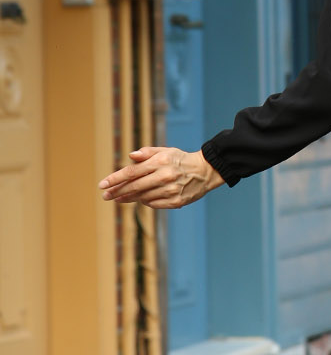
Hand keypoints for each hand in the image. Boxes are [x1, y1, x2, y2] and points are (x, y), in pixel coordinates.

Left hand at [98, 147, 223, 208]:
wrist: (204, 171)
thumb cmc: (180, 160)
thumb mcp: (165, 151)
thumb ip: (147, 152)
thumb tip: (131, 156)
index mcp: (160, 162)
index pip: (132, 172)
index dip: (115, 179)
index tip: (102, 185)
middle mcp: (164, 176)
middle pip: (134, 186)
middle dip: (117, 192)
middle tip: (106, 196)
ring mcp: (170, 190)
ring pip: (143, 197)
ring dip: (129, 198)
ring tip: (119, 198)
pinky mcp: (176, 201)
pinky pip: (154, 204)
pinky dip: (145, 201)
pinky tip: (140, 199)